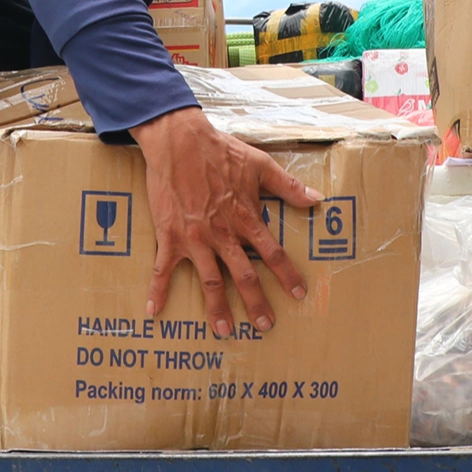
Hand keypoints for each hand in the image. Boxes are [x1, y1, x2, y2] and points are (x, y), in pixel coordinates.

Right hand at [128, 106, 320, 336]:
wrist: (179, 141)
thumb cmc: (220, 151)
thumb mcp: (260, 165)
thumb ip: (288, 186)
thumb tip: (317, 200)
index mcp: (245, 218)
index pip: (272, 253)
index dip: (286, 275)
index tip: (298, 294)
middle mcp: (222, 234)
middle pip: (243, 275)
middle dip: (256, 303)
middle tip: (266, 325)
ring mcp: (195, 238)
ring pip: (209, 280)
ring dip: (216, 307)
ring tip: (223, 330)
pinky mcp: (170, 235)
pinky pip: (162, 268)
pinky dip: (157, 290)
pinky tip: (154, 311)